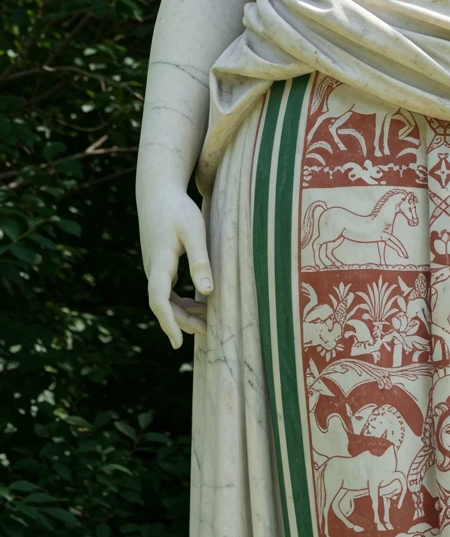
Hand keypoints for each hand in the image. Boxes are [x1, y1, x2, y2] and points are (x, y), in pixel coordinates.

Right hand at [137, 185, 213, 348]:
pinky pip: (167, 290)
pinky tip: (199, 303)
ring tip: (209, 321)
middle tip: (209, 332)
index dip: (168, 323)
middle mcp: (153, 269)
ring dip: (184, 312)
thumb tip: (208, 292)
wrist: (157, 192)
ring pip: (165, 300)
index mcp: (159, 262)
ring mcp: (154, 268)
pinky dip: (182, 300)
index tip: (177, 344)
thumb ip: (200, 260)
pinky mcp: (159, 264)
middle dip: (183, 322)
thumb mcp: (193, 231)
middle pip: (163, 305)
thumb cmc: (177, 209)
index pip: (159, 301)